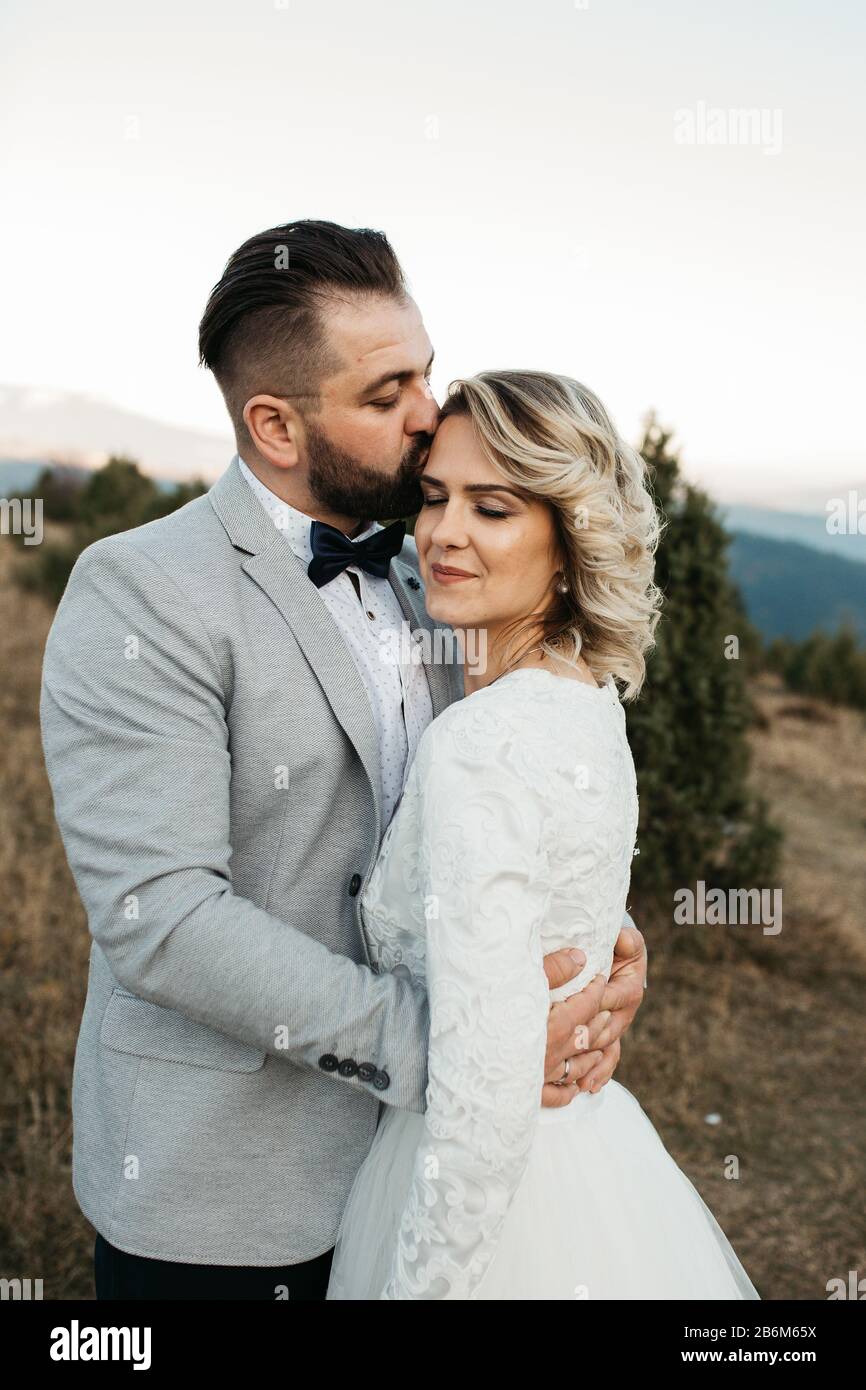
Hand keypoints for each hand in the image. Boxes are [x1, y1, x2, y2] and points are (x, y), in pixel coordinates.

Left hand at [540, 924, 647, 1106]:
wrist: (620, 957)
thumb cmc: (618, 948)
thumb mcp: (625, 940)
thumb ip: (627, 940)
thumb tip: (623, 940)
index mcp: (628, 990)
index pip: (606, 999)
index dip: (588, 1006)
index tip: (566, 1013)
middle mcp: (624, 1013)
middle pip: (604, 1030)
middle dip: (584, 1041)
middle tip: (561, 1052)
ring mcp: (616, 1028)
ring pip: (605, 1050)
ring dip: (592, 1065)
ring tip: (578, 1081)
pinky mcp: (609, 1037)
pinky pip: (607, 1060)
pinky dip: (600, 1074)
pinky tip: (588, 1087)